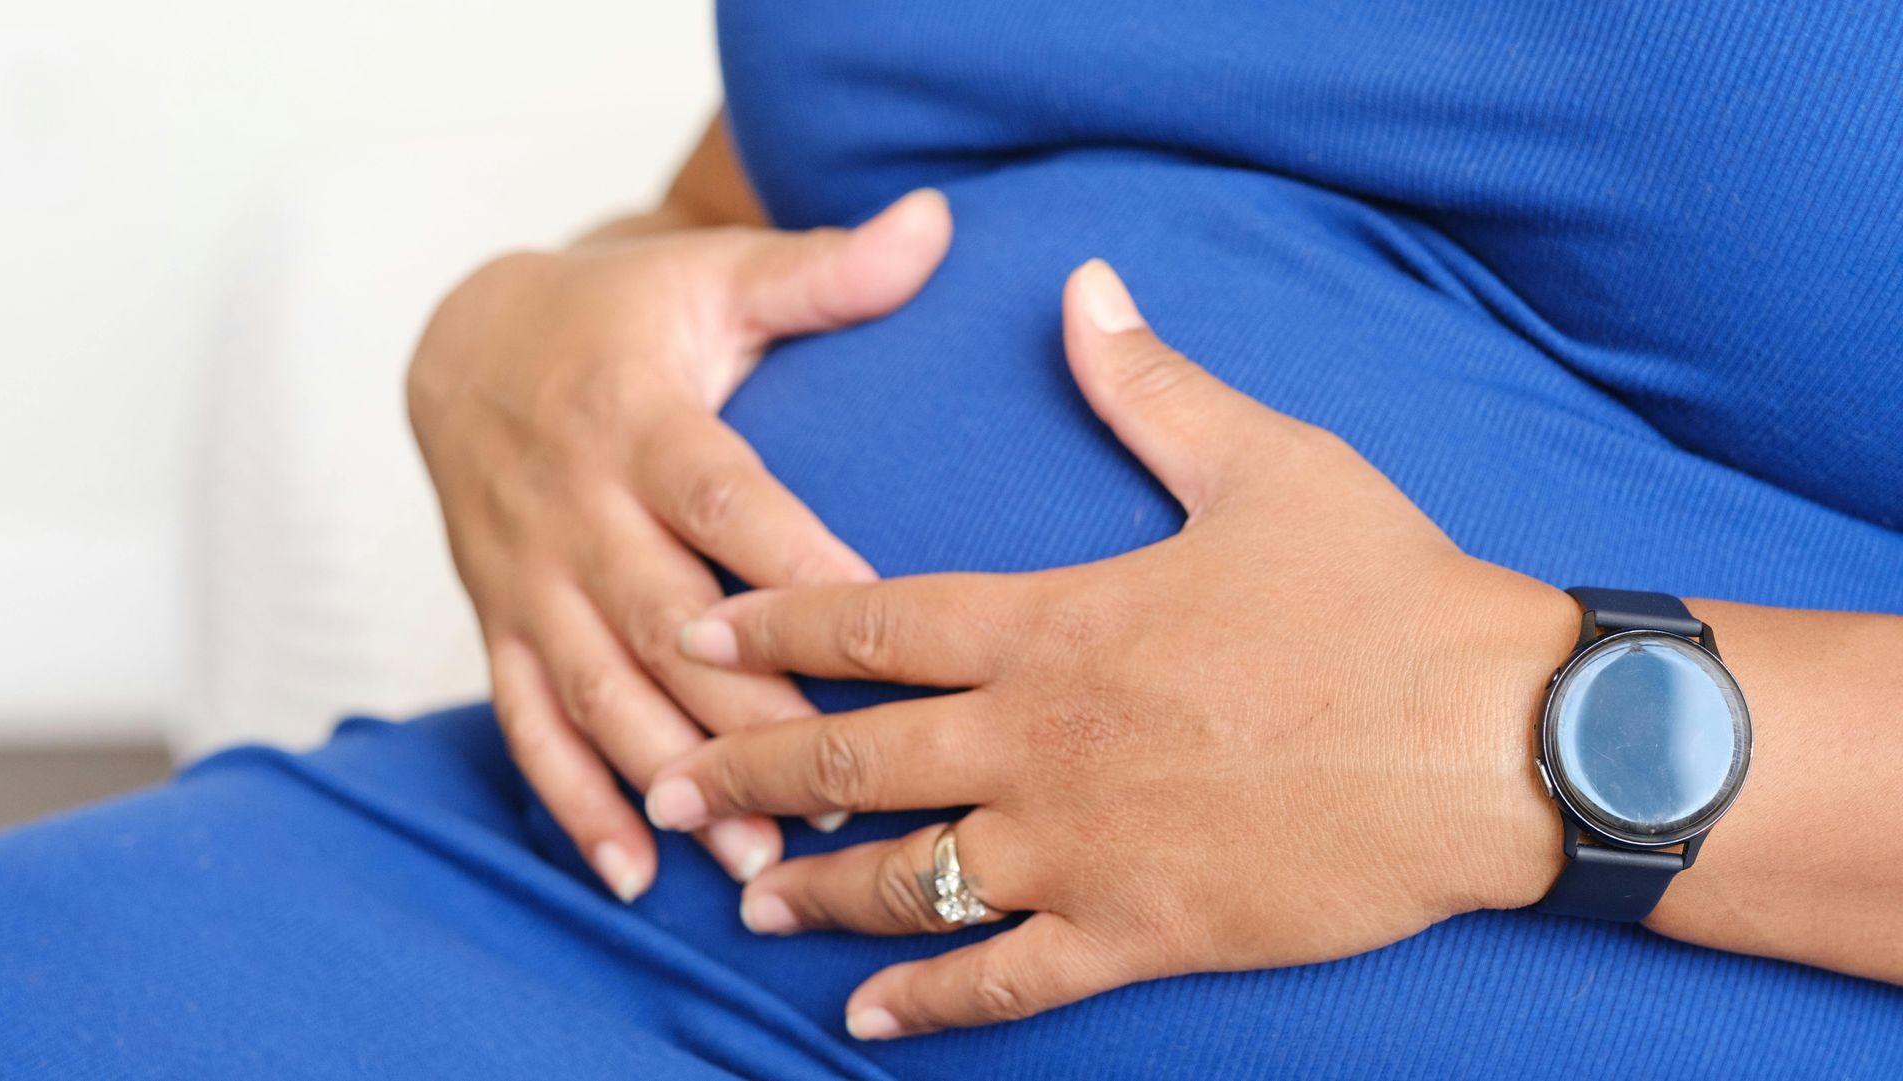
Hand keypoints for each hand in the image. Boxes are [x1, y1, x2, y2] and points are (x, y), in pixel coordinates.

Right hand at [407, 190, 953, 898]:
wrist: (465, 345)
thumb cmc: (625, 317)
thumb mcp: (715, 278)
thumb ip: (825, 271)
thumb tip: (939, 221)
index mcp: (640, 419)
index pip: (723, 498)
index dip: (792, 562)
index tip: (874, 627)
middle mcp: (575, 507)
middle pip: (661, 620)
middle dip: (739, 713)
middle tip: (829, 797)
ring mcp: (528, 577)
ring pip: (596, 689)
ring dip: (667, 777)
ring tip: (747, 857)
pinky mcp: (498, 625)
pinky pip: (527, 723)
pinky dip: (572, 802)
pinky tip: (632, 874)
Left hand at [644, 260, 1571, 1036]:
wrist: (1498, 738)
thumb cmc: (1384, 594)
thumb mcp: (1267, 464)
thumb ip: (1151, 385)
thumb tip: (1082, 289)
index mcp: (1055, 622)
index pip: (870, 621)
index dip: (771, 626)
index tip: (697, 633)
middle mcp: (1039, 740)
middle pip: (850, 760)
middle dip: (747, 770)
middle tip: (671, 780)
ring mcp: (1082, 846)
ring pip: (906, 878)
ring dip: (814, 889)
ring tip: (747, 901)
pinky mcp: (1142, 928)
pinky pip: (1005, 979)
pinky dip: (929, 1001)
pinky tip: (866, 1014)